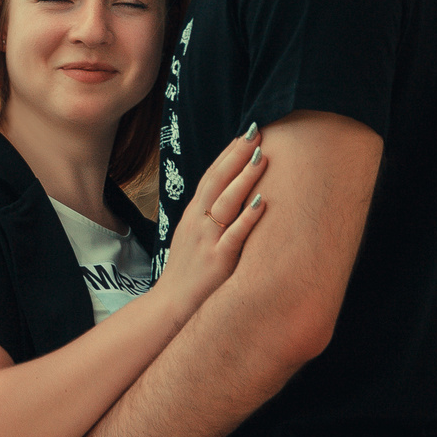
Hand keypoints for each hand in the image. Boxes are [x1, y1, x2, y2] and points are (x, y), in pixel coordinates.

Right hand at [155, 125, 269, 309]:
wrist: (172, 305)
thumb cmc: (189, 272)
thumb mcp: (195, 238)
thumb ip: (211, 217)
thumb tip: (233, 197)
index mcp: (193, 215)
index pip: (211, 176)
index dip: (228, 154)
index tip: (245, 134)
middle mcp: (198, 222)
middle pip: (217, 181)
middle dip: (236, 155)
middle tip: (255, 132)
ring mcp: (207, 240)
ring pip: (225, 202)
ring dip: (244, 179)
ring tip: (261, 157)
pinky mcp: (218, 260)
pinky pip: (235, 235)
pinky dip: (248, 218)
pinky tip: (263, 202)